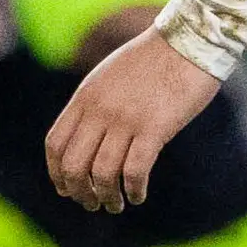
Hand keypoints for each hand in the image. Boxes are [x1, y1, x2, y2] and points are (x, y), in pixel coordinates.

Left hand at [43, 25, 223, 211]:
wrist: (190, 41)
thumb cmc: (156, 59)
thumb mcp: (111, 76)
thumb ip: (95, 103)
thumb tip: (90, 138)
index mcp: (86, 96)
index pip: (56, 144)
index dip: (57, 174)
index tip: (67, 189)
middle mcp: (100, 110)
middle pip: (74, 165)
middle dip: (80, 192)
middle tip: (93, 203)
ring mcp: (126, 119)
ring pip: (102, 174)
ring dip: (107, 197)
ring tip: (116, 204)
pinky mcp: (154, 128)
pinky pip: (134, 171)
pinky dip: (133, 190)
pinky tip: (139, 195)